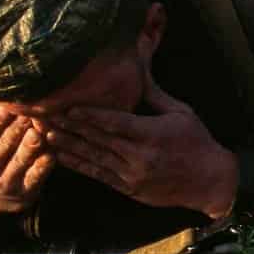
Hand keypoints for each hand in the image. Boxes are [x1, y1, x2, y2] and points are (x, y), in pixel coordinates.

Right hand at [0, 104, 54, 229]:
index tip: (10, 103)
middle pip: (3, 145)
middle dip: (18, 127)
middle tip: (33, 110)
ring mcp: (5, 182)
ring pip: (20, 161)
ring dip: (31, 145)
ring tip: (41, 130)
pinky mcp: (24, 193)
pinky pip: (36, 177)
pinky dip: (44, 164)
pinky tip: (52, 152)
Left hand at [45, 82, 239, 219]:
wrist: (210, 181)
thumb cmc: (197, 142)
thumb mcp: (180, 112)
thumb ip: (154, 92)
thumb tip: (138, 64)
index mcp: (152, 134)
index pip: (114, 123)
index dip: (89, 116)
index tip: (67, 107)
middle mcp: (139, 156)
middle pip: (97, 140)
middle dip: (69, 127)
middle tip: (44, 117)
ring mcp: (132, 175)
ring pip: (93, 158)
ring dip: (67, 146)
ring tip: (44, 135)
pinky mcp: (129, 188)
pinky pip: (98, 175)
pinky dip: (79, 165)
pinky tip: (61, 157)